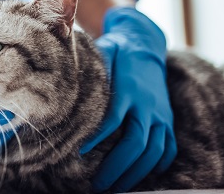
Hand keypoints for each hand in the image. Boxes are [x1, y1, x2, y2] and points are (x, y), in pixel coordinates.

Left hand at [81, 7, 176, 192]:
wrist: (146, 44)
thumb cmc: (115, 51)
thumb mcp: (101, 54)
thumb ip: (85, 68)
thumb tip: (54, 73)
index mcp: (128, 89)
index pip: (113, 118)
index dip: (97, 137)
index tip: (79, 152)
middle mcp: (147, 104)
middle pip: (135, 142)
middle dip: (117, 166)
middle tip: (99, 184)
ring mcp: (160, 114)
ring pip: (153, 150)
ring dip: (135, 172)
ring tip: (117, 187)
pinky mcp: (167, 119)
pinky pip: (168, 147)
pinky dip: (158, 164)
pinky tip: (143, 174)